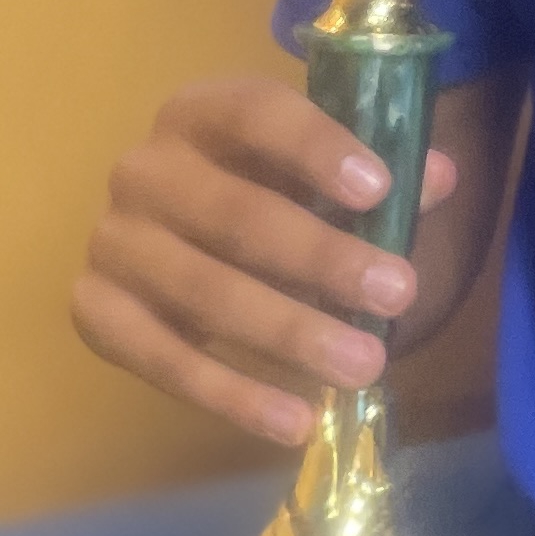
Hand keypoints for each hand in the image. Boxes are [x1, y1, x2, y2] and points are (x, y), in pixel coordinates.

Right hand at [70, 74, 469, 443]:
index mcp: (200, 113)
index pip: (256, 114)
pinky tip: (296, 421)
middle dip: (323, 257)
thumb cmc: (264, 194)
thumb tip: (439, 179)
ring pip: (204, 292)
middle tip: (399, 294)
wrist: (174, 239)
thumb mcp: (317, 175)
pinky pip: (163, 360)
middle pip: (235, 214)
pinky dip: (232, 396)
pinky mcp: (95, 311)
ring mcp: (113, 242)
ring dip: (289, 333)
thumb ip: (377, 177)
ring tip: (365, 367)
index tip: (380, 189)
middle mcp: (144, 170)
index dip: (316, 147)